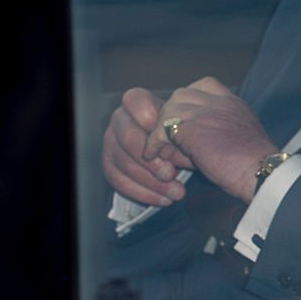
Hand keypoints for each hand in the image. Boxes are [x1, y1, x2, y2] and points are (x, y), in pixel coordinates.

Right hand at [102, 87, 190, 205]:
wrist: (169, 150)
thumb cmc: (180, 133)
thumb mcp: (185, 130)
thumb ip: (184, 134)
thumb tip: (190, 146)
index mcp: (138, 104)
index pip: (134, 99)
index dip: (144, 113)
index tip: (160, 128)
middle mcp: (120, 121)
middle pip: (128, 137)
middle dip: (151, 159)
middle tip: (171, 174)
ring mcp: (110, 143)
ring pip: (124, 163)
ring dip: (152, 182)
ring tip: (177, 192)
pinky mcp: (109, 165)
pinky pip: (120, 182)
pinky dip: (144, 193)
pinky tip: (165, 200)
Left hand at [143, 77, 277, 203]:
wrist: (260, 172)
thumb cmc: (253, 164)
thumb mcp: (239, 136)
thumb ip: (218, 128)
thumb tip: (187, 138)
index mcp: (233, 102)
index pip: (204, 84)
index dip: (190, 99)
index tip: (186, 118)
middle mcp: (219, 102)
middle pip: (181, 94)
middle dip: (171, 114)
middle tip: (168, 137)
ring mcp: (205, 112)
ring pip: (169, 109)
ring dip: (160, 130)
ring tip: (160, 150)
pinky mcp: (192, 129)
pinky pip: (161, 130)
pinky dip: (154, 144)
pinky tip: (155, 156)